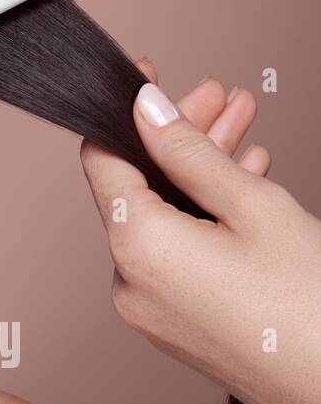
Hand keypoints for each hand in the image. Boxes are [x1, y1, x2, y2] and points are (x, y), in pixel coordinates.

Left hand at [80, 58, 320, 403]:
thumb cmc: (310, 308)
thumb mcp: (253, 205)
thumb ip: (189, 151)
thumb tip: (146, 108)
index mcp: (135, 247)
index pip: (102, 160)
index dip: (123, 111)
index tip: (146, 77)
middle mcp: (127, 281)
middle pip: (138, 186)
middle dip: (179, 137)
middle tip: (221, 97)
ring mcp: (149, 309)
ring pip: (161, 217)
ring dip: (198, 171)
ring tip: (244, 127)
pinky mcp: (175, 326)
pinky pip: (175, 254)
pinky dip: (201, 216)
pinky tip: (241, 181)